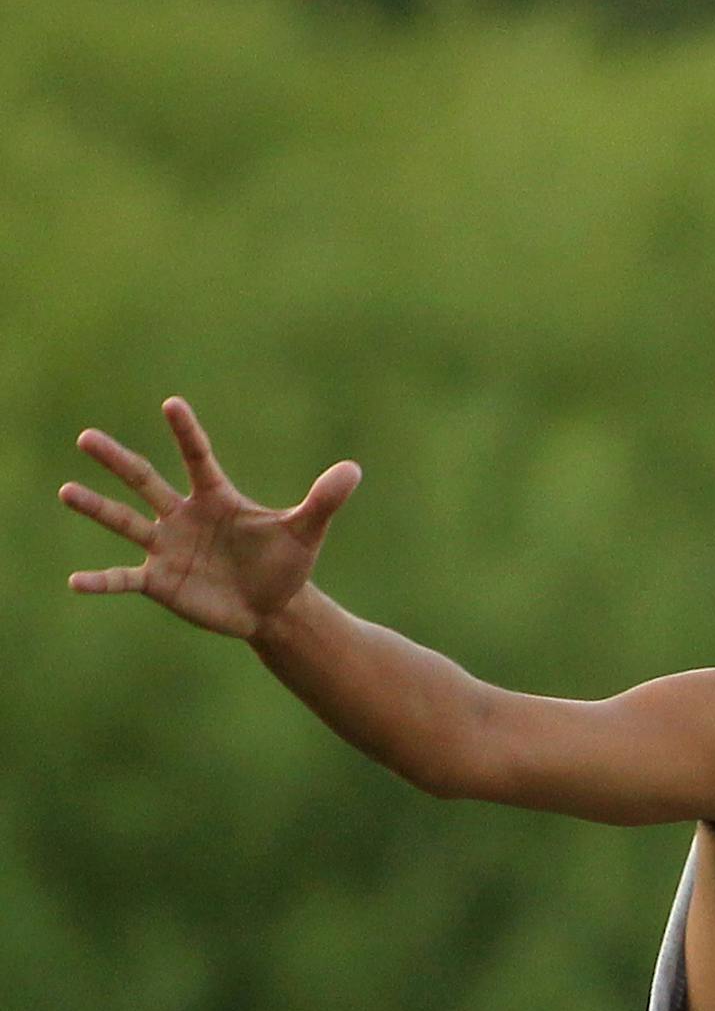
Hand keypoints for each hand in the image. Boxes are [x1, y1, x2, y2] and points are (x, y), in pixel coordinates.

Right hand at [60, 397, 360, 639]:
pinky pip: (123, 578)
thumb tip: (354, 470)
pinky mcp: (159, 582)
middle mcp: (183, 516)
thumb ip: (324, 501)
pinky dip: (101, 580)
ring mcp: (167, 547)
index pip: (198, 458)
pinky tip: (75, 581)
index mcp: (216, 498)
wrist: (272, 607)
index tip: (172, 403)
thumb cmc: (286, 563)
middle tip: (86, 437)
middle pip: (145, 481)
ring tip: (65, 490)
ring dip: (96, 508)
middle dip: (116, 460)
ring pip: (124, 522)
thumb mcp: (307, 532)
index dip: (187, 433)